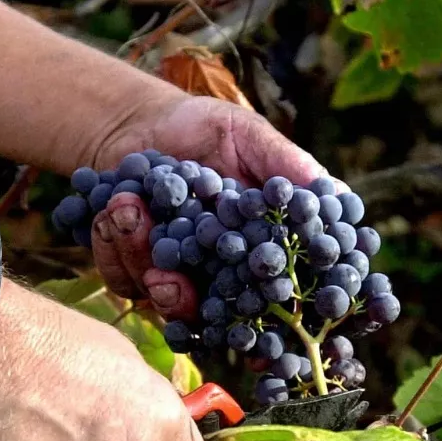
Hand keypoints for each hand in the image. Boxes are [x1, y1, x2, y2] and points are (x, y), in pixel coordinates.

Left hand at [90, 94, 328, 319]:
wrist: (139, 123)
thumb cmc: (204, 127)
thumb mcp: (245, 134)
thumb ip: (281, 162)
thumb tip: (330, 191)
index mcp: (258, 249)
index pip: (271, 290)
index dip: (265, 310)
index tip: (247, 310)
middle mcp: (221, 274)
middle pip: (212, 316)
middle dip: (182, 298)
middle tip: (164, 278)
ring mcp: (177, 277)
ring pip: (160, 298)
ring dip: (139, 255)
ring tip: (127, 208)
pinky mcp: (134, 270)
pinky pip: (122, 278)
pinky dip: (111, 246)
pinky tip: (112, 211)